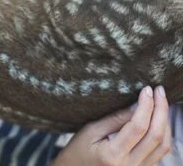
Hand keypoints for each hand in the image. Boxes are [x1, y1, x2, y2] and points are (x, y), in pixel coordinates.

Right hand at [52, 86, 171, 165]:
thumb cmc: (78, 150)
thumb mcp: (91, 131)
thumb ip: (114, 119)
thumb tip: (136, 104)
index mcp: (113, 155)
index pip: (138, 127)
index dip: (145, 106)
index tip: (147, 89)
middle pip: (156, 136)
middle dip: (161, 110)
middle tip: (159, 91)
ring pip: (163, 145)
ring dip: (165, 121)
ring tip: (161, 102)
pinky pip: (160, 151)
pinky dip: (163, 133)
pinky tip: (159, 119)